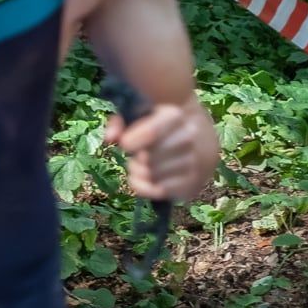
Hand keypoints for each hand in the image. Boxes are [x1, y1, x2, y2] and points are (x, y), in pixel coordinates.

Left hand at [102, 97, 218, 203]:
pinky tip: (142, 180)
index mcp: (175, 116)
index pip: (151, 133)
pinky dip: (145, 188)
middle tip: (137, 157)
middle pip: (148, 158)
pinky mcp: (192, 182)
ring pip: (152, 175)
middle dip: (136, 160)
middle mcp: (188, 137)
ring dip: (139, 173)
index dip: (131, 142)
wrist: (197, 140)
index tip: (124, 144)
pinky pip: (160, 191)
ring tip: (142, 167)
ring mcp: (193, 161)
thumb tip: (110, 138)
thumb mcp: (137, 117)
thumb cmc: (158, 127)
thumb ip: (119, 123)